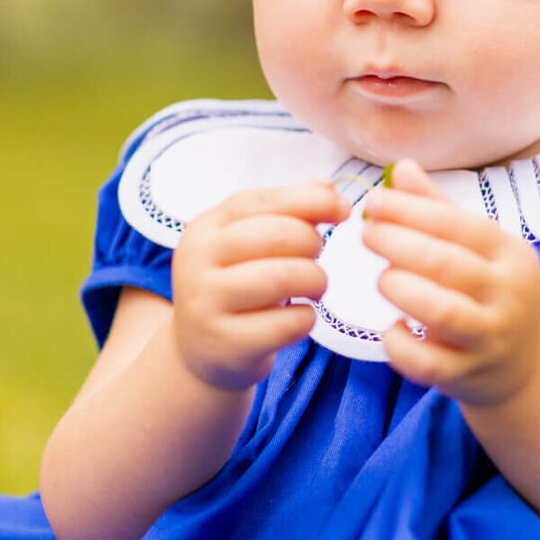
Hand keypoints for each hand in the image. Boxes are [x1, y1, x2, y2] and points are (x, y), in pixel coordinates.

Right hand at [171, 181, 348, 391]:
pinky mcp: (226, 343)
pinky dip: (307, 318)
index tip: (343, 209)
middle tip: (316, 260)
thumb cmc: (236, 286)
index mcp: (205, 228)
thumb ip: (286, 212)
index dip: (308, 199)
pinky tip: (300, 317)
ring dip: (316, 280)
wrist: (200, 352)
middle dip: (312, 244)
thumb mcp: (247, 244)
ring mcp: (207, 304)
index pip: (258, 201)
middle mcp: (196, 261)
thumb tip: (329, 187)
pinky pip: (287, 323)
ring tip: (315, 288)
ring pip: (284, 278)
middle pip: (277, 235)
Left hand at [361, 159, 539, 407]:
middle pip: (446, 263)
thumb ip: (439, 210)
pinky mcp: (468, 374)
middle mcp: (506, 294)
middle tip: (366, 234)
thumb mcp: (480, 249)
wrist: (525, 365)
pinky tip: (390, 329)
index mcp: (510, 253)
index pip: (457, 224)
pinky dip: (400, 346)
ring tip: (382, 279)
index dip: (410, 210)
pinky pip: (427, 362)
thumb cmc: (492, 293)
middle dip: (397, 244)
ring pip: (441, 312)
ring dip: (401, 289)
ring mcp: (489, 337)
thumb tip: (401, 168)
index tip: (373, 201)